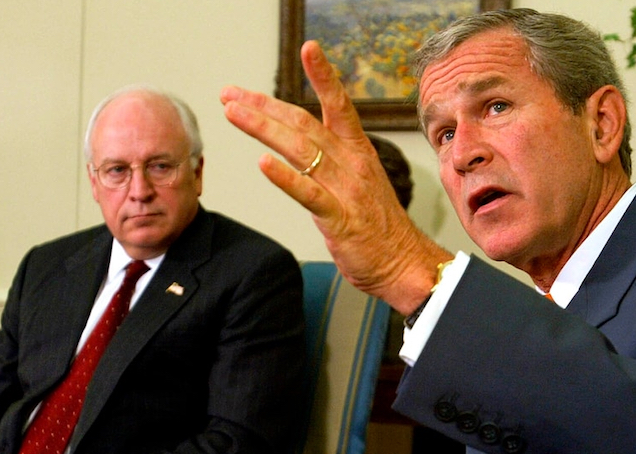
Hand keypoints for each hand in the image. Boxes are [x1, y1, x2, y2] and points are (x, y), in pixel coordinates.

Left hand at [220, 40, 451, 312]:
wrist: (405, 262)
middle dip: (264, 105)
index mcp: (358, 151)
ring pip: (301, 150)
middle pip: (304, 123)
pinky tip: (263, 164)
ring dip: (263, 128)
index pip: (339, 103)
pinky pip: (308, 194)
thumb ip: (333, 160)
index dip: (324, 75)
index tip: (308, 49)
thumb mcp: (359, 181)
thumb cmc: (379, 226)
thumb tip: (302, 143)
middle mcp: (352, 163)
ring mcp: (346, 189)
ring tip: (233, 113)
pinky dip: (285, 178)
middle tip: (230, 93)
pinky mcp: (339, 219)